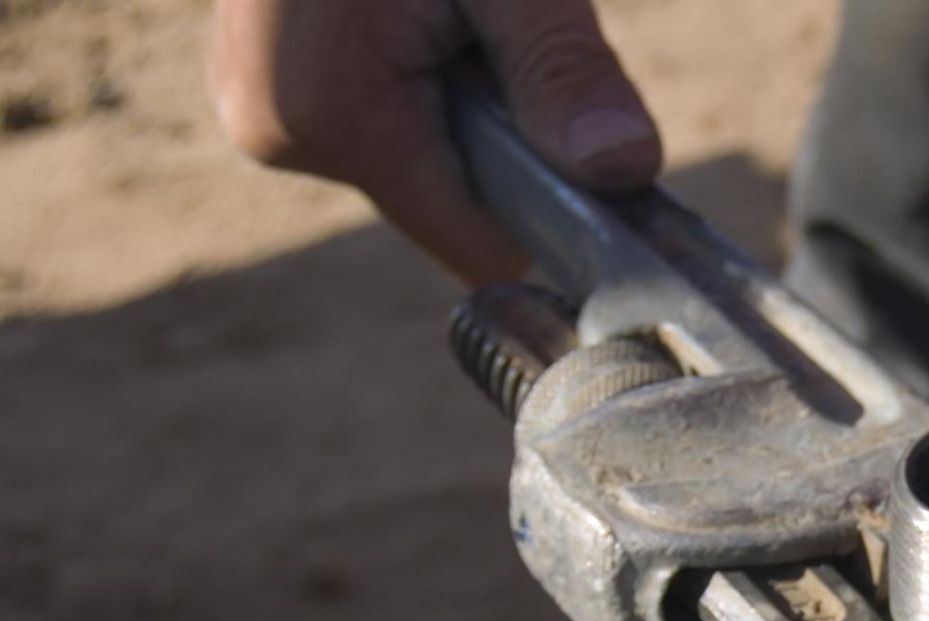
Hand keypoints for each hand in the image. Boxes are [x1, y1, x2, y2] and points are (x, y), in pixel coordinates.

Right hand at [210, 0, 657, 281]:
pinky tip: (425, 15)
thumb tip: (623, 167)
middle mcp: (276, 131)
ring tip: (458, 12)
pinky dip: (426, 82)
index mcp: (328, 118)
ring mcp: (260, 105)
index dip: (554, 218)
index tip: (599, 158)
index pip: (479, 243)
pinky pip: (382, 118)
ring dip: (467, 107)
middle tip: (505, 32)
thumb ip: (561, 69)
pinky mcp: (265, 78)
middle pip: (450, 203)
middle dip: (504, 144)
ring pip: (420, 161)